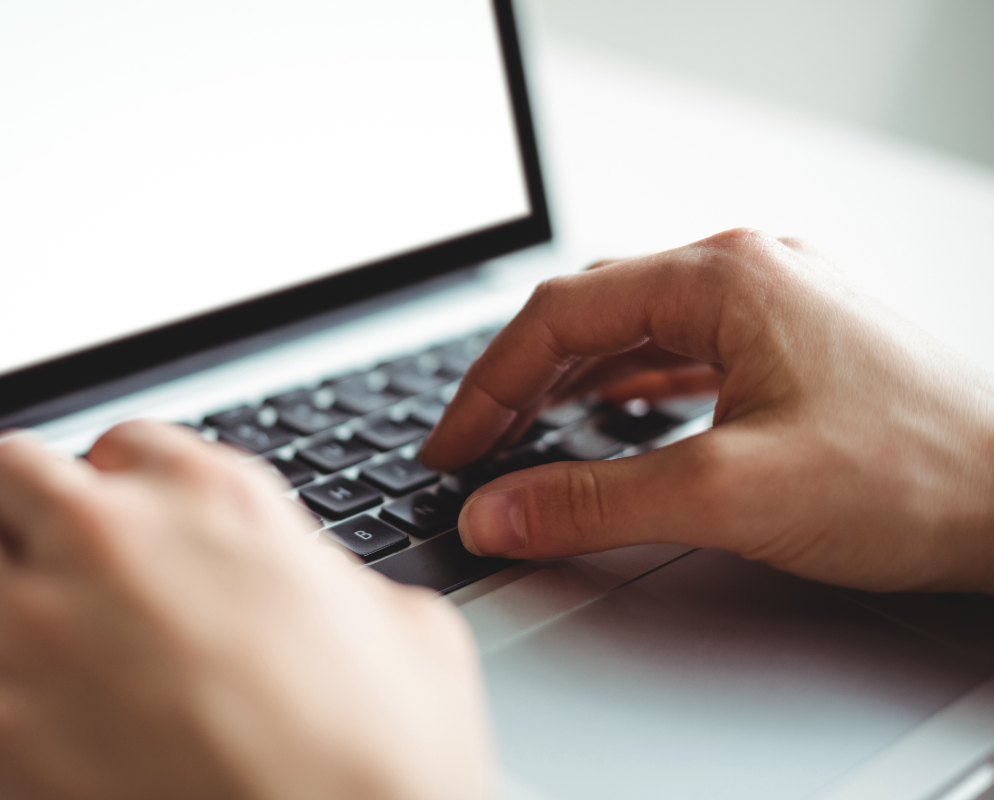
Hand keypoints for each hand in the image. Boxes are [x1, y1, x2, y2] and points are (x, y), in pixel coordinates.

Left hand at [0, 422, 492, 799]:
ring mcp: (38, 632)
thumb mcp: (414, 633)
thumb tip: (327, 592)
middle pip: (11, 472)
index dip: (117, 488)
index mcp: (223, 506)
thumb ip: (341, 584)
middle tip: (39, 561)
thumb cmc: (390, 766)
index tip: (117, 522)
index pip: (125, 444)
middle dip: (22, 513)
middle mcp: (118, 544)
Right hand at [419, 228, 993, 592]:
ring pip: (633, 332)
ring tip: (521, 434)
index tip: (453, 449)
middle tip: (476, 448)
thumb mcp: (730, 494)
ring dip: (570, 383)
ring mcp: (771, 306)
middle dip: (520, 383)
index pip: (559, 314)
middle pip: (590, 314)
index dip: (487, 386)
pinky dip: (627, 389)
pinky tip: (607, 417)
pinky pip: (679, 354)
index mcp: (722, 277)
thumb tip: (496, 514)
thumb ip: (595, 502)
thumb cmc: (918, 475)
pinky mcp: (790, 346)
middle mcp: (744, 273)